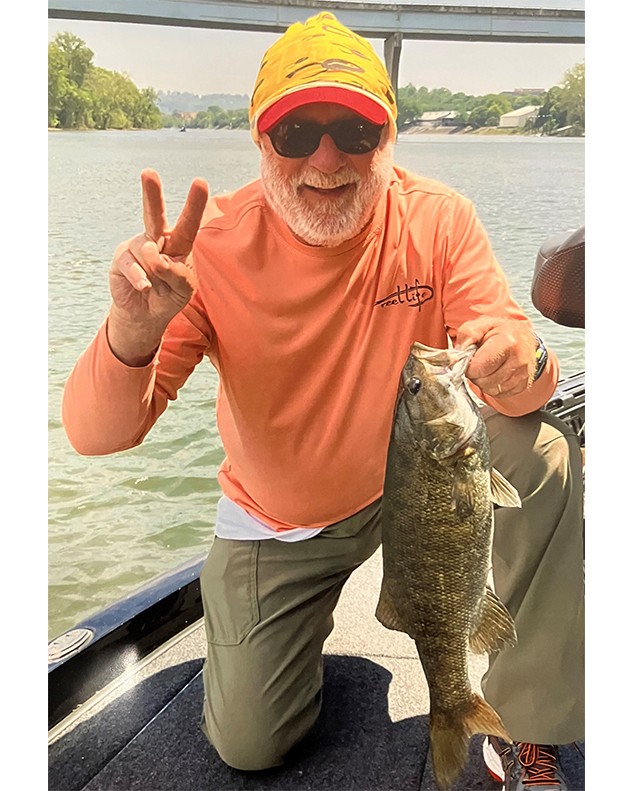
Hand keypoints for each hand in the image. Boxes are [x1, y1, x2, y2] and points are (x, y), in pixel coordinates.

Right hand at [107, 169, 208, 364]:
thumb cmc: (169, 296)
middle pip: (155, 215)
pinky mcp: (122, 258)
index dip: (194, 204)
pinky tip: (144, 287)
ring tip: (155, 285)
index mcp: (178, 244)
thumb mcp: (184, 289)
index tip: (199, 182)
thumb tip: (154, 256)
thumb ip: (177, 273)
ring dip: (156, 271)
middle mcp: (157, 239)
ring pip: (147, 251)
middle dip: (151, 194)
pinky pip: (132, 266)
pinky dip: (140, 279)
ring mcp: (137, 246)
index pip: (188, 224)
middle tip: (148, 173)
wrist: (146, 314)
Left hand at [455, 316, 536, 398]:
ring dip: (484, 382)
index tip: (469, 360)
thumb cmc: (500, 331)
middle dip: (476, 375)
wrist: (523, 336)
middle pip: (485, 382)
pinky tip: (495, 373)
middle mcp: (519, 360)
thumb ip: (467, 335)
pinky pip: (501, 394)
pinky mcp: (524, 384)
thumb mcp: (481, 324)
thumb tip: (460, 354)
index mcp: (507, 342)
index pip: (480, 367)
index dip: (469, 367)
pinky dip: (494, 387)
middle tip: (478, 363)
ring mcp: (523, 373)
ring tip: (487, 368)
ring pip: (492, 390)